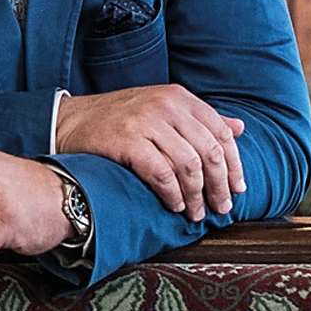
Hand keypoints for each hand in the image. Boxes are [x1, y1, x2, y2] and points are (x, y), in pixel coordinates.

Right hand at [52, 86, 248, 221]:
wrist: (70, 121)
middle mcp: (166, 105)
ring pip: (188, 164)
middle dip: (219, 184)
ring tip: (196, 213)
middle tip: (221, 208)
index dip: (234, 164)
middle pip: (208, 150)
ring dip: (197, 195)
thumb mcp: (162, 110)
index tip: (238, 188)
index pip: (221, 132)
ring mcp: (145, 122)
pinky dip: (173, 194)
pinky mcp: (127, 141)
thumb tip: (240, 128)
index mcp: (179, 97)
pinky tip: (175, 205)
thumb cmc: (119, 119)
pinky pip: (162, 174)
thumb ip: (201, 119)